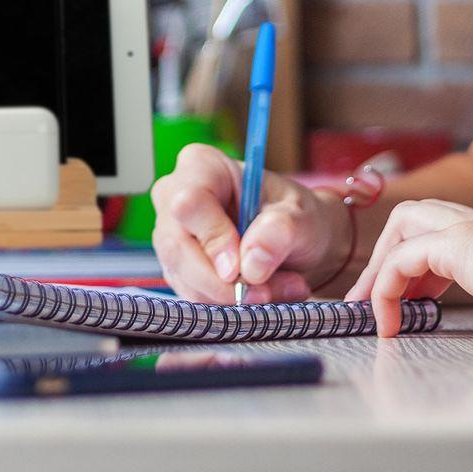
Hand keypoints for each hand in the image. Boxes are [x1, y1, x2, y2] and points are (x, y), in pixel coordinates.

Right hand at [150, 143, 347, 303]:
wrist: (297, 242)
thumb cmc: (295, 216)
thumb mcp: (301, 216)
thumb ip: (280, 231)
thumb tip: (250, 264)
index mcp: (202, 165)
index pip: (189, 202)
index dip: (214, 239)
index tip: (243, 269)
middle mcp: (175, 197)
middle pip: (178, 247)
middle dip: (224, 282)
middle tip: (266, 292)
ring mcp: (171, 235)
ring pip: (186, 278)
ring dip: (234, 297)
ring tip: (281, 289)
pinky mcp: (177, 269)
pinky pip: (193, 296)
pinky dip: (230, 306)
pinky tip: (264, 294)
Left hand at [345, 200, 472, 337]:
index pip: (439, 226)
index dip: (414, 258)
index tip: (408, 299)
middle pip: (413, 214)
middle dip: (385, 251)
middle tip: (369, 297)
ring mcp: (468, 226)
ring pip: (403, 224)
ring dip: (379, 265)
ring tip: (368, 309)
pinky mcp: (457, 243)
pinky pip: (402, 260)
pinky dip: (385, 287)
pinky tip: (389, 322)